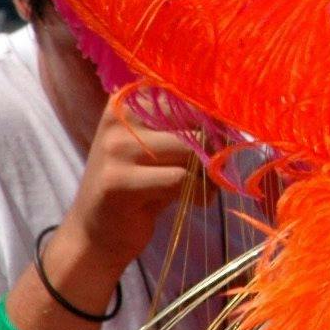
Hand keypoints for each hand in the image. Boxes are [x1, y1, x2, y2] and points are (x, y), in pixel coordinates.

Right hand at [46, 93, 200, 302]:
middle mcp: (119, 116)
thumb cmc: (140, 187)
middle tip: (215, 170)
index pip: (191, 93)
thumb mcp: (162, 148)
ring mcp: (115, 148)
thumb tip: (235, 115)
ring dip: (210, 173)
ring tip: (205, 187)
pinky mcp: (118, 182)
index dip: (216, 119)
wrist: (93, 236)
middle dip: (215, 147)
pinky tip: (196, 201)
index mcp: (128, 99)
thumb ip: (190, 126)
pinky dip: (200, 192)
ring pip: (191, 148)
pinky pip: (181, 178)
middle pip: (196, 120)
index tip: (221, 142)